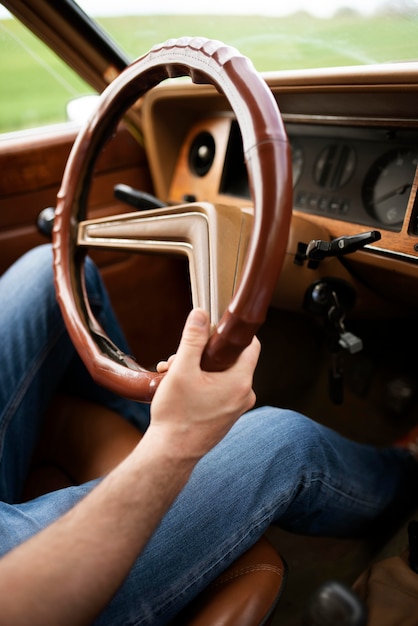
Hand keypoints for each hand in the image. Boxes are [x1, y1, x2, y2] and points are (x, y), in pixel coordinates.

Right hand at [149, 308, 259, 460]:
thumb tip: (200, 314)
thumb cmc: (176, 415)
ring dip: (197, 369)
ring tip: (171, 374)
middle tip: (178, 358)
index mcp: (240, 381)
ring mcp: (236, 407)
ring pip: (221, 374)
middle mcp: (244, 395)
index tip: (212, 329)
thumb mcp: (181, 370)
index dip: (232, 332)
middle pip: (230, 359)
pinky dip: (200, 384)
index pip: (250, 344)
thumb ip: (193, 339)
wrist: (171, 455)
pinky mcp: (225, 416)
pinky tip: (177, 387)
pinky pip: (217, 390)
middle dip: (203, 353)